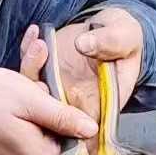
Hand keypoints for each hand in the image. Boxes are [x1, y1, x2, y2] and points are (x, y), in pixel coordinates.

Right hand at [0, 67, 97, 154]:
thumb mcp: (33, 101)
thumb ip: (64, 118)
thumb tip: (91, 130)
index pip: (75, 150)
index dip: (76, 125)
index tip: (69, 102)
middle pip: (58, 145)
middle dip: (56, 116)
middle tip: (43, 91)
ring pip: (43, 140)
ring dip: (41, 115)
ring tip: (29, 90)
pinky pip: (26, 140)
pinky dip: (27, 121)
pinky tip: (19, 102)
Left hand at [18, 9, 144, 126]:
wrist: (110, 26)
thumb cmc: (124, 37)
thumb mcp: (127, 37)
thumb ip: (111, 42)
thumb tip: (84, 45)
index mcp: (100, 102)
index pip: (81, 128)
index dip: (66, 125)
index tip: (57, 104)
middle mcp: (75, 99)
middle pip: (50, 113)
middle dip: (39, 97)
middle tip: (42, 70)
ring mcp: (58, 84)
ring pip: (35, 89)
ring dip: (31, 67)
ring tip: (40, 45)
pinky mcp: (46, 68)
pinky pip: (30, 65)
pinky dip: (28, 50)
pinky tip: (34, 32)